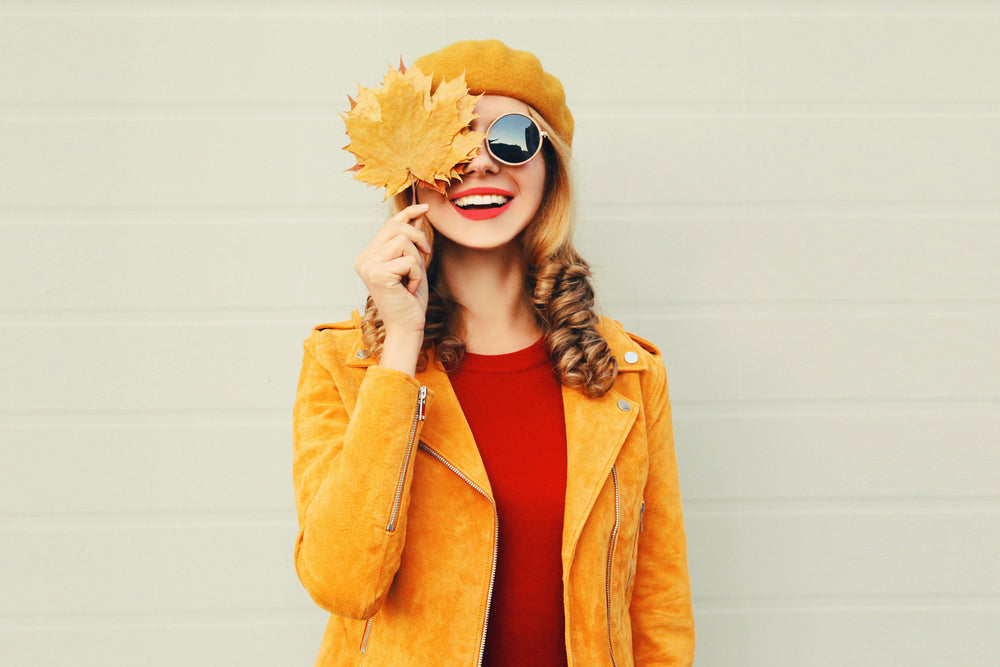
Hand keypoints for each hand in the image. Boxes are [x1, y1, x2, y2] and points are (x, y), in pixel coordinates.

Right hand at [354, 204, 431, 372]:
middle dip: (418, 237)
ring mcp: (368, 266)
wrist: (407, 327)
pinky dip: (416, 274)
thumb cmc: (410, 300)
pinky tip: (409, 289)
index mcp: (368, 256)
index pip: (388, 225)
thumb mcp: (413, 264)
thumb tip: (418, 214)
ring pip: (403, 241)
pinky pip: (409, 260)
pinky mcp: (378, 275)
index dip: (408, 213)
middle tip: (426, 255)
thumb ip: (412, 242)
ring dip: (417, 261)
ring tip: (411, 280)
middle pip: (395, 228)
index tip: (425, 207)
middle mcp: (363, 259)